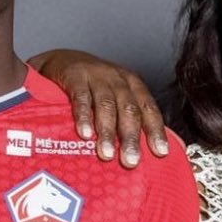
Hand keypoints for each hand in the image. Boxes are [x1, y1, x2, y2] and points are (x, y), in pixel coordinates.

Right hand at [27, 50, 168, 167]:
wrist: (61, 59)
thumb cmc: (92, 86)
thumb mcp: (114, 95)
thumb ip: (126, 118)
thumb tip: (144, 152)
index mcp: (132, 84)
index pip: (148, 108)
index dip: (155, 130)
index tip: (160, 152)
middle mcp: (117, 79)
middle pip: (129, 109)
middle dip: (130, 137)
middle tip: (130, 161)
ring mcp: (96, 76)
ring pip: (106, 105)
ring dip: (107, 131)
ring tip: (107, 154)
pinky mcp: (75, 77)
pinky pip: (81, 98)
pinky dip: (83, 117)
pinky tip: (84, 134)